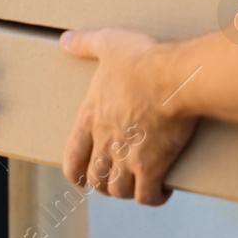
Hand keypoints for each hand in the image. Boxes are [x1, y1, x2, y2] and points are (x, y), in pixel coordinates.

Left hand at [60, 28, 197, 205]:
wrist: (173, 78)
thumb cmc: (141, 60)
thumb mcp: (108, 43)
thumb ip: (85, 43)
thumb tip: (64, 40)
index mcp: (90, 118)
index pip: (71, 158)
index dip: (74, 173)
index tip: (81, 178)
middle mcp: (104, 143)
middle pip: (95, 179)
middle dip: (103, 184)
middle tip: (116, 179)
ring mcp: (127, 158)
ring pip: (118, 191)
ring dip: (126, 191)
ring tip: (138, 185)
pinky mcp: (152, 166)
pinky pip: (147, 195)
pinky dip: (153, 197)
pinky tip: (162, 191)